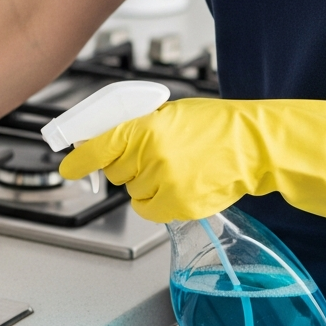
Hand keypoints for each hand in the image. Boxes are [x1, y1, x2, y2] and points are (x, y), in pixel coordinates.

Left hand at [59, 97, 325, 230]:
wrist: (257, 145)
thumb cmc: (218, 127)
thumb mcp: (173, 115)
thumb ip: (138, 128)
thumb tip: (107, 141)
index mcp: (148, 126)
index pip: (101, 145)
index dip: (80, 159)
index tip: (68, 166)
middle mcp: (153, 154)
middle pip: (116, 171)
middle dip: (128, 166)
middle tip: (155, 155)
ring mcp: (166, 181)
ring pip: (134, 192)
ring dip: (147, 184)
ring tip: (177, 167)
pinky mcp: (179, 204)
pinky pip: (152, 209)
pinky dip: (161, 201)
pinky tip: (181, 185)